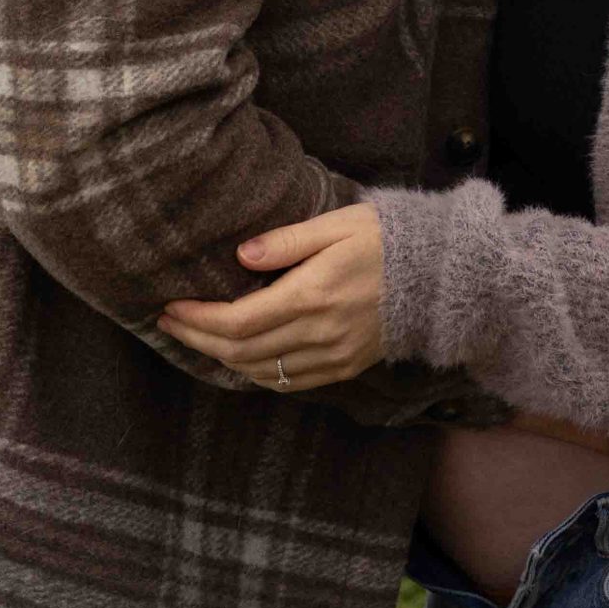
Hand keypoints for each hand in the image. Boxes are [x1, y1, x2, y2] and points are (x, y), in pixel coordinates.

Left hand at [159, 203, 386, 391]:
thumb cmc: (385, 239)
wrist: (438, 277)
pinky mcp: (343, 368)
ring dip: (222, 359)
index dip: (198, 319)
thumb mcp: (337, 224)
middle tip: (170, 323)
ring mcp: (333, 357)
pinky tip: (240, 356)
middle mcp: (320, 333)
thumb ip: (287, 241)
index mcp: (313, 294)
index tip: (172, 306)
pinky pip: (289, 382)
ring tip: (196, 337)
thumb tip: (241, 254)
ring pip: (261, 373)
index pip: (238, 321)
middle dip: (199, 339)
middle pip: (241, 352)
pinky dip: (256, 373)